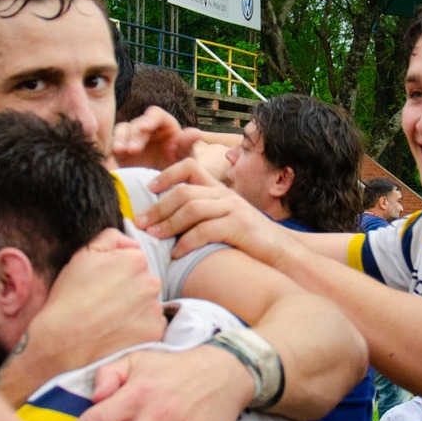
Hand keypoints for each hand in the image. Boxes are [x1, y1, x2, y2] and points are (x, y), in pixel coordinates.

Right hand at [21, 230, 168, 372]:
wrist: (63, 340)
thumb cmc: (70, 296)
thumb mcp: (83, 254)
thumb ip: (111, 238)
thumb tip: (132, 243)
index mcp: (136, 260)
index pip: (135, 261)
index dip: (118, 272)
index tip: (104, 284)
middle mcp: (151, 282)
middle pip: (145, 282)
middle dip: (130, 290)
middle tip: (106, 303)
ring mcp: (154, 309)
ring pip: (149, 304)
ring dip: (136, 309)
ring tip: (111, 319)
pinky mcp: (155, 332)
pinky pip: (152, 325)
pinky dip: (139, 328)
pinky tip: (119, 331)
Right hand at [111, 106, 204, 170]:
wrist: (168, 188)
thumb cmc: (180, 168)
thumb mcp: (186, 159)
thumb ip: (188, 145)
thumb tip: (195, 132)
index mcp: (163, 125)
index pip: (155, 114)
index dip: (149, 119)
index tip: (145, 128)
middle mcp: (144, 129)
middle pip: (135, 124)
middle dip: (133, 136)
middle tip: (132, 149)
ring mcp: (130, 139)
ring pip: (120, 133)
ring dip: (118, 140)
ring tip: (119, 151)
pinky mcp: (119, 153)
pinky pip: (111, 150)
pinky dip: (110, 155)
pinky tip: (110, 164)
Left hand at [138, 159, 290, 260]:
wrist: (282, 253)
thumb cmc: (247, 241)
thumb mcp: (224, 220)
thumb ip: (201, 215)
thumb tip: (165, 222)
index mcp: (219, 190)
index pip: (190, 166)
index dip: (167, 174)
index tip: (148, 189)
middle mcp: (225, 195)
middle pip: (184, 191)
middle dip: (158, 207)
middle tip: (139, 222)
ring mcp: (233, 209)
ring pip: (192, 208)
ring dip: (168, 223)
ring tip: (152, 236)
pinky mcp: (239, 227)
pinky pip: (206, 230)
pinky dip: (187, 242)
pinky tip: (176, 254)